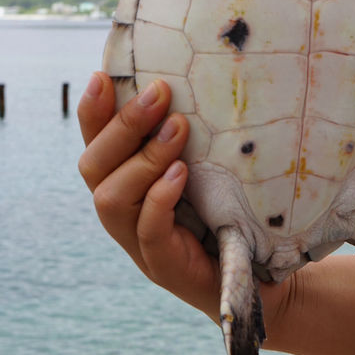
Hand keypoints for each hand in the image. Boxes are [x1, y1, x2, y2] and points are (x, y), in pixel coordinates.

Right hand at [77, 72, 221, 318]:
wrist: (262, 278)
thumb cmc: (230, 213)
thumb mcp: (206, 167)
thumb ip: (185, 135)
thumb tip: (188, 82)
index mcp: (127, 185)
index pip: (95, 144)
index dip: (92, 113)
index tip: (103, 76)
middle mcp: (125, 215)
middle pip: (93, 167)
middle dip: (123, 125)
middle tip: (160, 93)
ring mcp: (141, 246)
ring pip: (111, 200)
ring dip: (144, 157)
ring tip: (178, 128)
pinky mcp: (166, 270)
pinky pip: (147, 234)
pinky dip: (159, 199)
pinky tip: (180, 174)